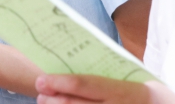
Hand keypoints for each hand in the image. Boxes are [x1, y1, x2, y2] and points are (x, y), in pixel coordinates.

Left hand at [35, 75, 154, 103]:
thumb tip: (66, 74)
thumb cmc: (134, 90)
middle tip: (40, 93)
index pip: (84, 84)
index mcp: (118, 89)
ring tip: (45, 102)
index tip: (41, 79)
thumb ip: (98, 79)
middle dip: (54, 100)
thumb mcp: (122, 78)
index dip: (60, 82)